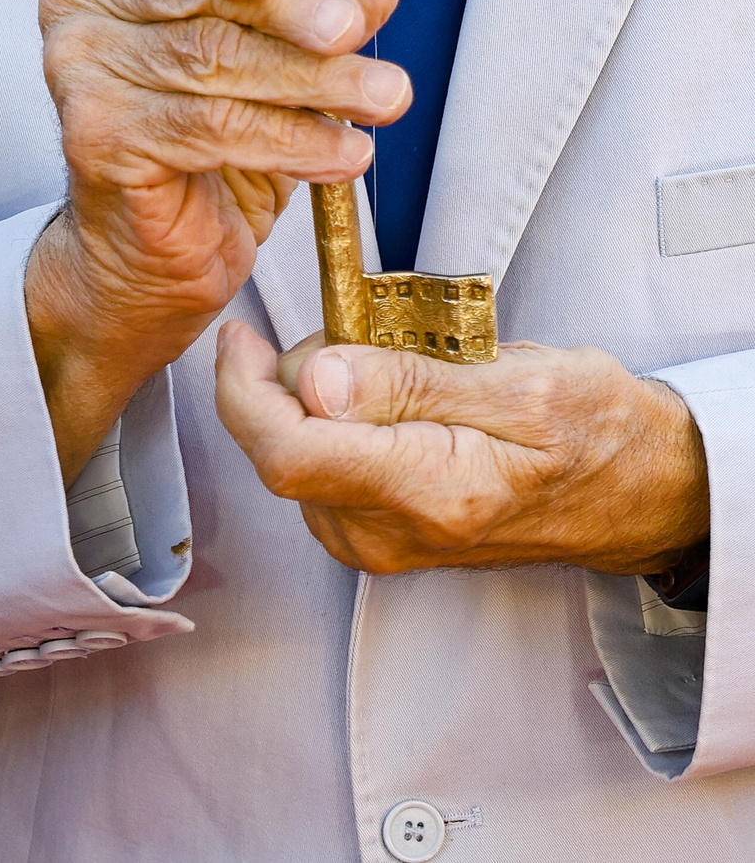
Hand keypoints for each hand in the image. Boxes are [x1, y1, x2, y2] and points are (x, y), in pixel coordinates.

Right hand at [25, 0, 404, 482]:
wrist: (154, 252)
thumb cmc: (212, 150)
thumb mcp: (288, 68)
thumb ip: (329, 11)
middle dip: (299, 14)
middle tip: (359, 33)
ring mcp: (82, 64)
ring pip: (214, 60)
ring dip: (314, 84)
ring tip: (383, 100)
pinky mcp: (94, 131)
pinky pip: (208, 127)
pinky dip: (288, 140)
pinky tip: (341, 154)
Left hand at [216, 324, 708, 574]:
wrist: (635, 493)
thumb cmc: (597, 434)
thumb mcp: (520, 383)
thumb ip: (411, 382)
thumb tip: (317, 378)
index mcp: (428, 492)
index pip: (289, 453)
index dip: (245, 389)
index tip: (241, 335)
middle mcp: (391, 534)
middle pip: (283, 450)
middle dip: (295, 376)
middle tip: (364, 334)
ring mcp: (380, 542)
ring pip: (296, 457)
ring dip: (316, 398)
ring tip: (391, 366)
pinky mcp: (378, 536)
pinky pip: (321, 469)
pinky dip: (332, 422)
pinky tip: (386, 399)